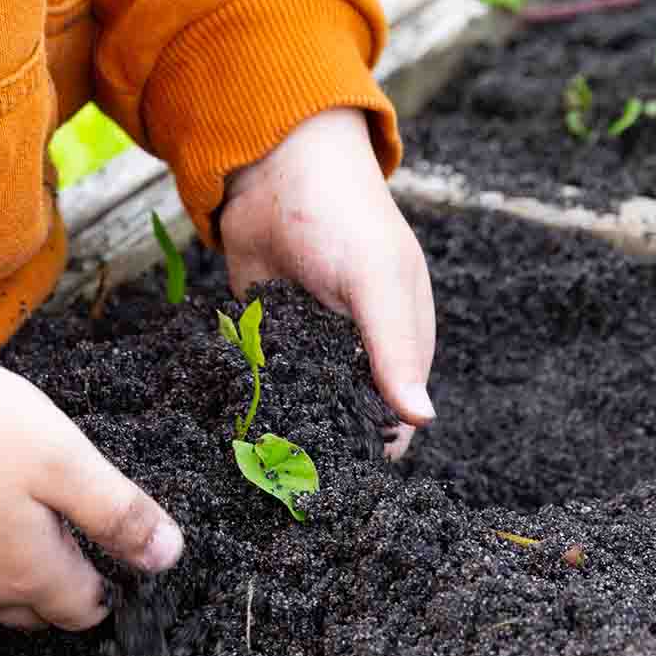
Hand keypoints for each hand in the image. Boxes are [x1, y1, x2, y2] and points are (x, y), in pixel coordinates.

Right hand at [0, 354, 182, 629]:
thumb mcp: (63, 460)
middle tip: (69, 542)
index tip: (115, 563)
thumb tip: (168, 557)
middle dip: (59, 587)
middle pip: (34, 611)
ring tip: (18, 527)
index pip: (84, 608)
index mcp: (29, 574)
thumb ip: (118, 512)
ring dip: (7, 572)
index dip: (108, 588)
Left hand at [219, 108, 434, 456]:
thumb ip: (394, 350)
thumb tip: (422, 419)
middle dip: (321, 453)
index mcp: (402, 347)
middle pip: (346, 425)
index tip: (338, 488)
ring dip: (281, 433)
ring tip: (254, 467)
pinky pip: (262, 384)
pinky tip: (232, 426)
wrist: (273, 167)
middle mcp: (360, 357)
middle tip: (285, 484)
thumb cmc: (343, 216)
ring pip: (301, 412)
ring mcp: (313, 352)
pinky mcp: (270, 342)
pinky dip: (251, 401)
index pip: (396, 422)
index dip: (374, 454)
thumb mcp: (376, 282)